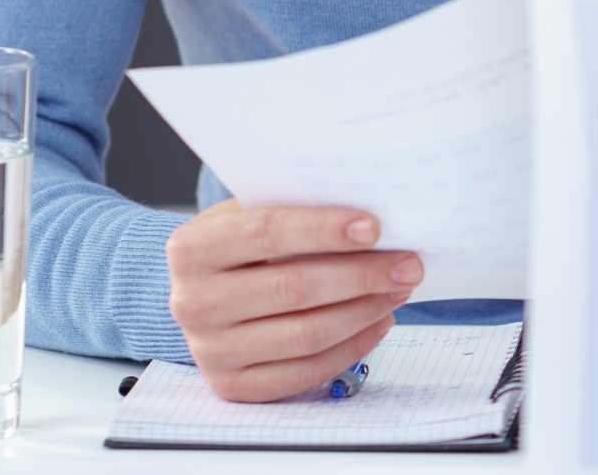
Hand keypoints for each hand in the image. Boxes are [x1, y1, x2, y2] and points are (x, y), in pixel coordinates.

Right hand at [165, 202, 421, 401]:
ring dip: (363, 311)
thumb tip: (369, 222)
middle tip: (407, 263)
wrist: (200, 294)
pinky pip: (305, 371)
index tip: (374, 228)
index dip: (323, 230)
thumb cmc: (237, 248)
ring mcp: (211, 351)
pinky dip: (351, 347)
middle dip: (361, 275)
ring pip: (305, 334)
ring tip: (397, 290)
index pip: (265, 233)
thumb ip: (292, 212)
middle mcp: (193, 303)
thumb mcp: (246, 216)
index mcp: (191, 250)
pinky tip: (378, 321)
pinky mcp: (233, 386)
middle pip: (292, 288)